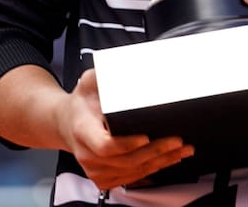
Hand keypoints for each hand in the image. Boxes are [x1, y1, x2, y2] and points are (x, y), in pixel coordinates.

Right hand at [57, 69, 192, 190]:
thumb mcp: (91, 81)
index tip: (146, 136)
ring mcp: (94, 169)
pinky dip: (151, 171)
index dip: (127, 144)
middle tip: (177, 141)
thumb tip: (132, 69)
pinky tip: (168, 160)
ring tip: (182, 151)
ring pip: (131, 173)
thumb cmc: (82, 101)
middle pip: (124, 161)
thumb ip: (108, 75)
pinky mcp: (103, 177)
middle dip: (154, 152)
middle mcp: (87, 154)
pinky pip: (130, 178)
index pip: (105, 145)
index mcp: (83, 130)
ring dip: (159, 163)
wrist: (66, 123)